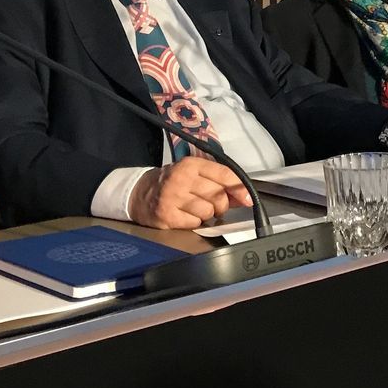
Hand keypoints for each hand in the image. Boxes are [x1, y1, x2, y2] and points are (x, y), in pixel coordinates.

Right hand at [128, 154, 251, 229]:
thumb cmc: (172, 183)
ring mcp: (173, 197)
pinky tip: (185, 215)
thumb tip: (244, 196)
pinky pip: (195, 223)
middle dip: (221, 205)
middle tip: (212, 204)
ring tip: (195, 209)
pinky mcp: (166, 215)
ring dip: (206, 214)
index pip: (224, 174)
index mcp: (191, 165)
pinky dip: (194, 222)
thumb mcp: (193, 174)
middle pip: (218, 196)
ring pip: (208, 211)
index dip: (239, 188)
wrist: (139, 193)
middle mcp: (181, 178)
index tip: (248, 199)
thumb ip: (218, 182)